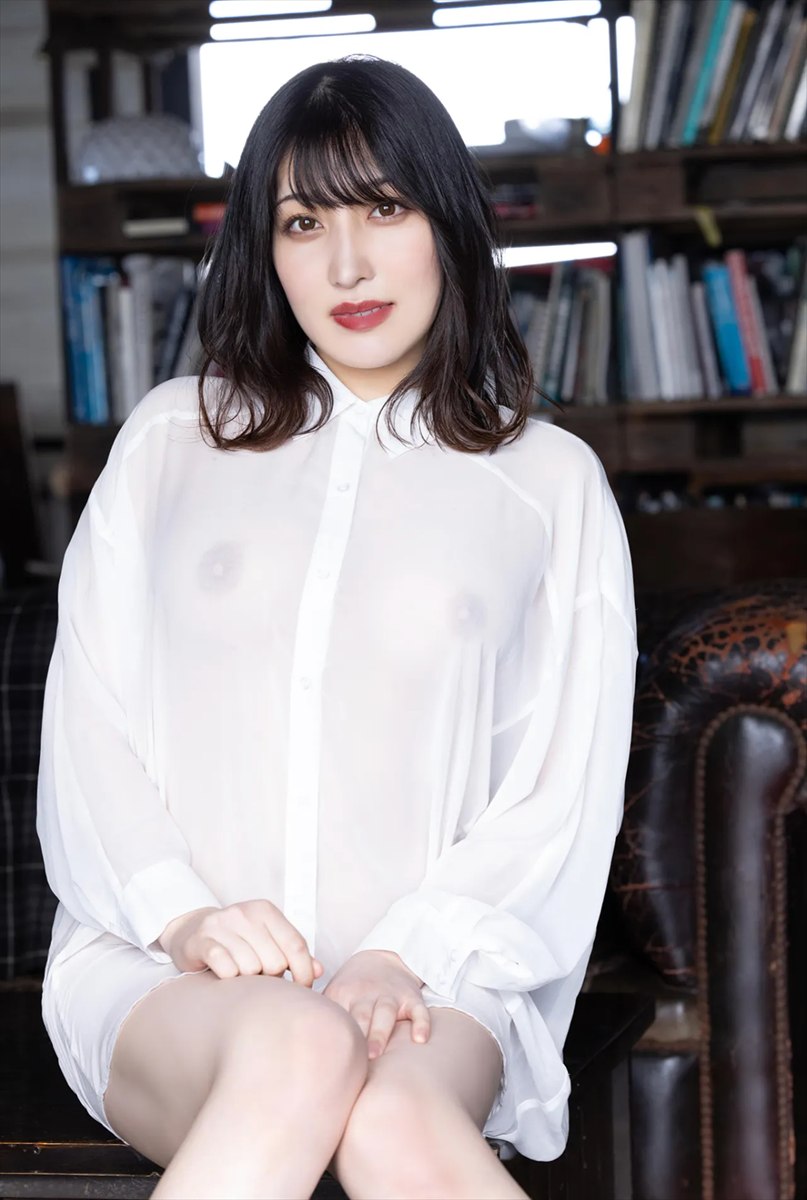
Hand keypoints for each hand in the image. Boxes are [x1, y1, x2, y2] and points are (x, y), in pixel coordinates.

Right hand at [157, 900, 324, 985]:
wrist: (192, 931)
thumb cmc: (236, 940)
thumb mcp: (266, 939)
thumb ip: (292, 953)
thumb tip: (319, 969)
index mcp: (265, 910)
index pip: (296, 945)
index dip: (304, 972)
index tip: (303, 988)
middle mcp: (244, 913)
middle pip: (275, 961)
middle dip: (271, 977)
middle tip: (260, 977)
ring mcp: (221, 925)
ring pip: (251, 967)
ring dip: (248, 979)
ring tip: (241, 974)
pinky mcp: (201, 940)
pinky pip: (225, 967)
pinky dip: (229, 977)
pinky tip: (226, 974)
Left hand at [323, 949, 430, 1058]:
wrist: (382, 957)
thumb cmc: (351, 987)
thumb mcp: (332, 993)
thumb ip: (316, 1014)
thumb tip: (288, 1046)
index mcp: (343, 994)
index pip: (337, 1017)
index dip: (333, 1036)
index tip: (324, 1059)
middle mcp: (366, 994)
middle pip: (361, 1015)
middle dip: (356, 1036)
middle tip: (350, 1062)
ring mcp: (390, 995)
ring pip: (386, 1013)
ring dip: (381, 1032)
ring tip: (375, 1055)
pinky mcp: (411, 998)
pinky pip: (419, 1011)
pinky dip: (421, 1024)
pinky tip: (421, 1040)